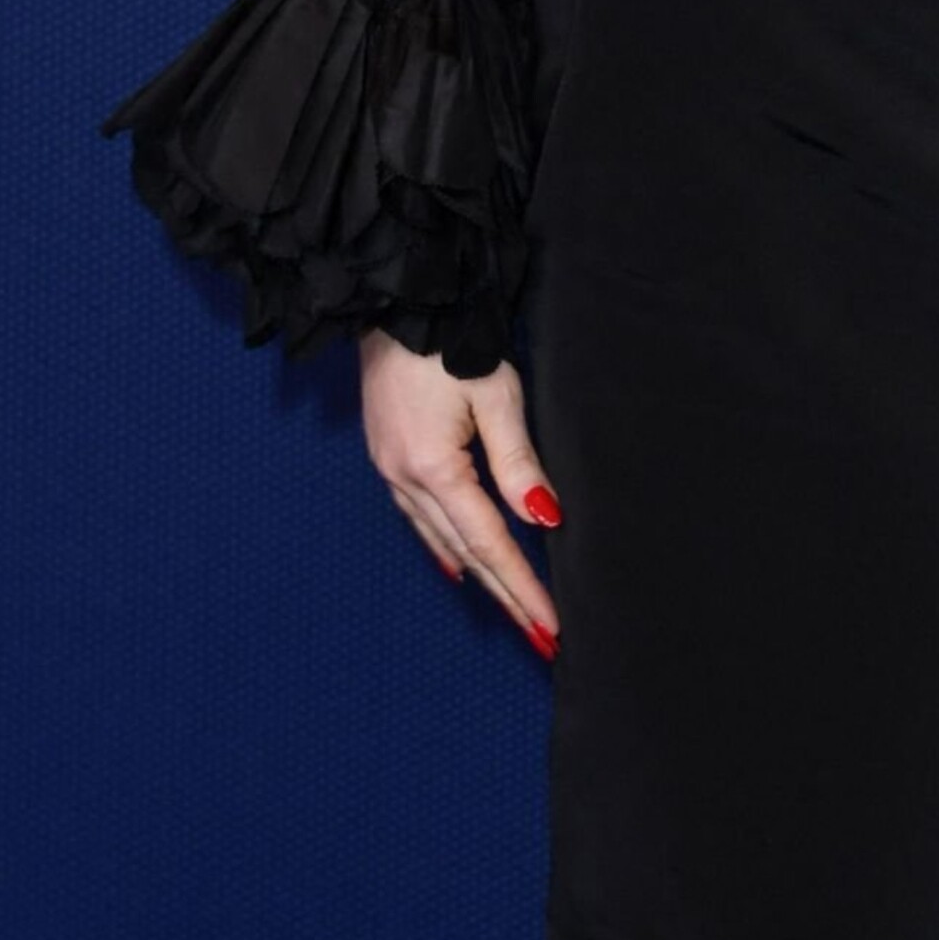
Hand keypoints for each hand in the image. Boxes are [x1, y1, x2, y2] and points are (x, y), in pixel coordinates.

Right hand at [359, 329, 563, 659]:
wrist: (395, 301)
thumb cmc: (451, 341)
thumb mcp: (496, 396)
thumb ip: (518, 462)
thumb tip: (544, 520)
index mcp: (434, 469)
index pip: (490, 544)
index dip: (522, 588)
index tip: (551, 627)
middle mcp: (405, 479)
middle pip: (466, 553)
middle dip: (506, 596)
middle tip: (542, 638)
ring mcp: (390, 470)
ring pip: (441, 539)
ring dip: (480, 576)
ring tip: (513, 610)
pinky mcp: (387, 456)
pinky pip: (421, 517)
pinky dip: (447, 546)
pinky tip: (461, 564)